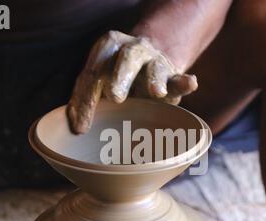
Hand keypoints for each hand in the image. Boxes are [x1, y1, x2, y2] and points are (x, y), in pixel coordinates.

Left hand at [66, 30, 197, 133]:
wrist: (148, 63)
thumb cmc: (117, 77)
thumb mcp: (98, 81)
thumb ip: (85, 98)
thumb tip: (75, 127)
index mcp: (108, 47)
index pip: (94, 70)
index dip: (85, 97)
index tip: (81, 127)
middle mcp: (133, 49)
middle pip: (126, 58)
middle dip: (120, 76)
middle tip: (114, 96)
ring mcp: (155, 61)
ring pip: (155, 67)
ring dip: (154, 78)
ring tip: (155, 91)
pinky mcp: (173, 77)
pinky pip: (179, 79)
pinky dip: (185, 82)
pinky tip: (190, 83)